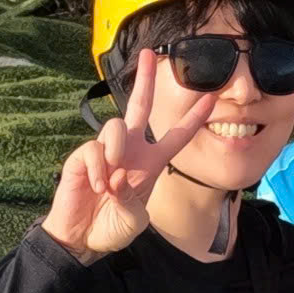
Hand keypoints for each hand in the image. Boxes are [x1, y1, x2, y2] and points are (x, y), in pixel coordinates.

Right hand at [40, 49, 218, 259]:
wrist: (82, 239)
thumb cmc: (112, 228)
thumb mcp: (135, 220)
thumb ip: (133, 200)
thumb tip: (118, 175)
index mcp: (150, 163)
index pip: (176, 136)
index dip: (193, 118)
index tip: (210, 98)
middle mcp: (129, 150)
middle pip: (140, 106)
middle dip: (146, 80)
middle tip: (150, 53)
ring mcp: (105, 151)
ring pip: (116, 126)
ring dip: (116, 151)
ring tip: (111, 181)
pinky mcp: (82, 157)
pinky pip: (93, 150)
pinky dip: (98, 170)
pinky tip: (98, 187)